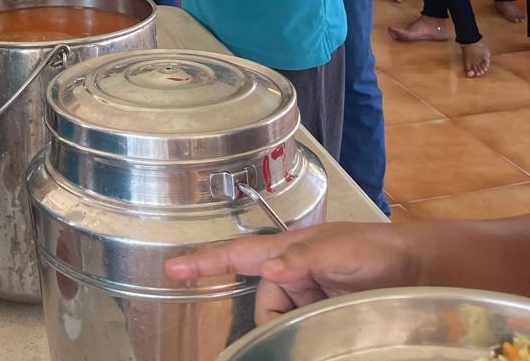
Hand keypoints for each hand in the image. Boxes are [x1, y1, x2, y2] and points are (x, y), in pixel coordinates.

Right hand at [164, 223, 420, 325]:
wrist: (417, 272)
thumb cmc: (375, 250)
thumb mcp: (340, 250)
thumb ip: (304, 257)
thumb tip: (269, 267)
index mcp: (287, 250)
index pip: (237, 255)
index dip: (204, 261)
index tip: (172, 268)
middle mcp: (291, 273)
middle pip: (264, 308)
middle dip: (279, 325)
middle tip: (317, 322)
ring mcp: (306, 297)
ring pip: (284, 325)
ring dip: (301, 333)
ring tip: (336, 321)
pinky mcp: (322, 317)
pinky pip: (302, 332)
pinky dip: (308, 338)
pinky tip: (328, 335)